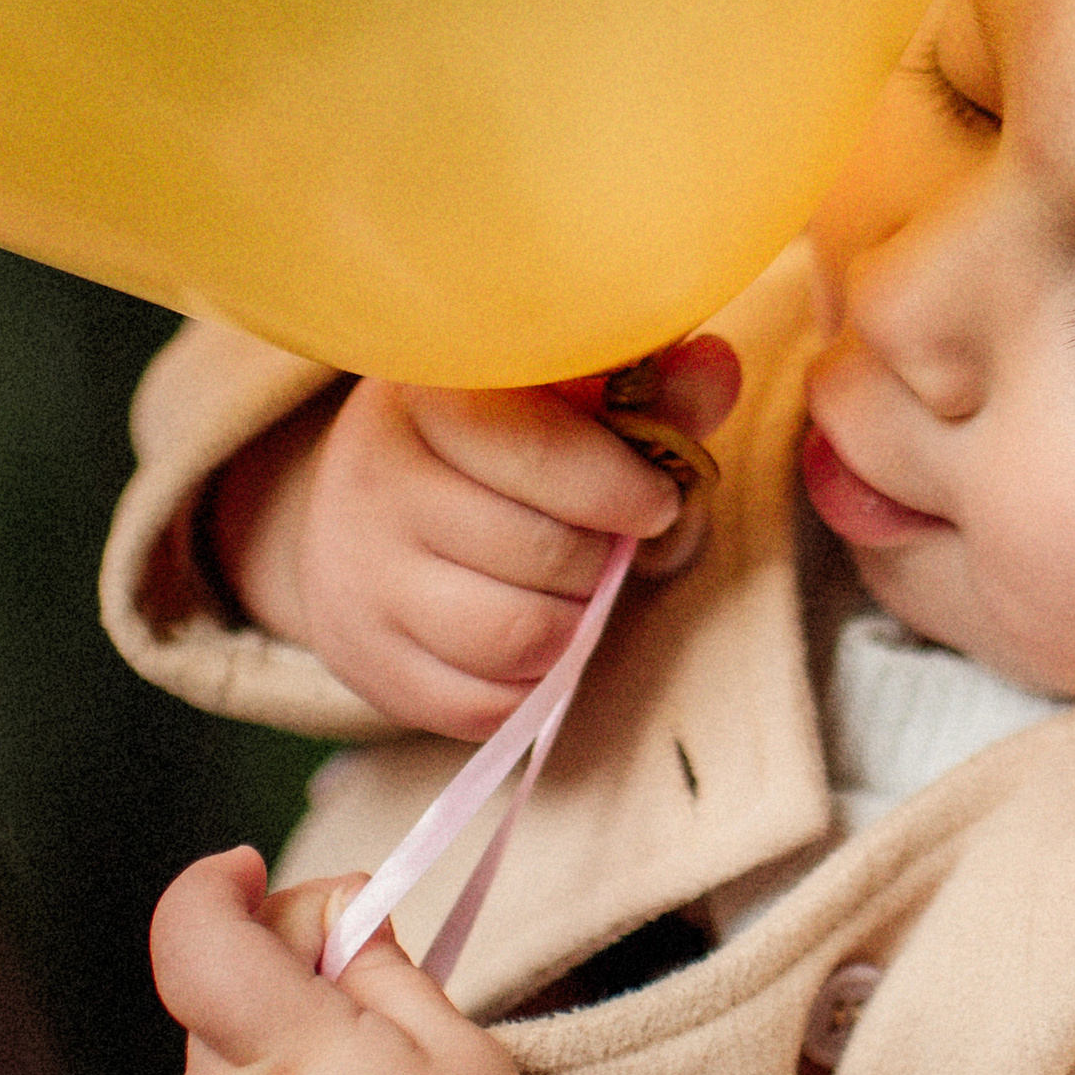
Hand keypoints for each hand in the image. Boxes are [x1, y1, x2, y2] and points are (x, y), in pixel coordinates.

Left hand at [154, 849, 524, 1074]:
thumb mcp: (453, 1045)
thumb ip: (376, 962)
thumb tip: (331, 917)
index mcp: (272, 1054)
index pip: (190, 936)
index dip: (214, 886)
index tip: (255, 869)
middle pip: (218, 1005)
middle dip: (283, 982)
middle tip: (382, 1008)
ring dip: (280, 1066)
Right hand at [212, 337, 742, 735]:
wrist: (366, 513)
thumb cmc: (499, 445)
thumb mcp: (569, 401)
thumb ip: (652, 390)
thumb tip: (715, 369)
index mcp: (426, 391)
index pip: (532, 445)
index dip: (617, 484)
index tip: (654, 500)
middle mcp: (372, 477)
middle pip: (540, 551)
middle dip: (603, 560)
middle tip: (609, 550)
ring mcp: (359, 576)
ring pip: (516, 635)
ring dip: (576, 626)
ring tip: (576, 596)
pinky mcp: (366, 661)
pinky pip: (484, 705)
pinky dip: (535, 685)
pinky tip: (537, 641)